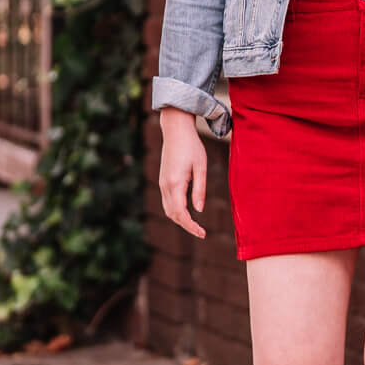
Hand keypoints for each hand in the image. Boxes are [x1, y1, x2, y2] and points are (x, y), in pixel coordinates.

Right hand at [159, 107, 207, 238]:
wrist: (176, 131)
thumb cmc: (192, 146)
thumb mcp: (201, 167)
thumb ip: (200, 189)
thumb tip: (199, 210)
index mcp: (175, 183)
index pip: (181, 213)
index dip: (191, 226)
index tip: (203, 234)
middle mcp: (165, 186)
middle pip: (172, 215)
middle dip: (186, 226)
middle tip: (201, 232)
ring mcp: (162, 183)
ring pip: (168, 210)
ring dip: (180, 220)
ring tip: (195, 225)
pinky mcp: (162, 180)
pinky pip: (167, 202)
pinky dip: (176, 211)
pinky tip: (187, 212)